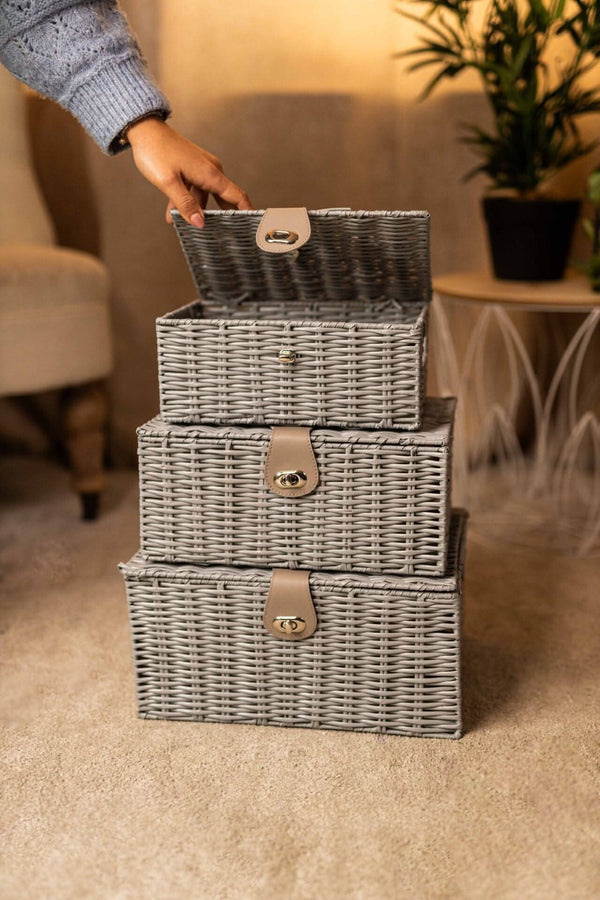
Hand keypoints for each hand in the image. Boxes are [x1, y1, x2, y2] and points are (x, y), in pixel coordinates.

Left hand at [127, 117, 252, 225]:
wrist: (144, 129)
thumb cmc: (155, 152)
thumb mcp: (168, 182)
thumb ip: (185, 204)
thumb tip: (200, 223)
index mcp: (210, 174)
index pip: (237, 196)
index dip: (246, 211)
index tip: (253, 226)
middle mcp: (210, 170)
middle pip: (224, 198)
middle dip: (222, 217)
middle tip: (222, 235)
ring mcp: (201, 168)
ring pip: (204, 196)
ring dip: (195, 210)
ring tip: (182, 225)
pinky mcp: (192, 167)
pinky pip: (194, 189)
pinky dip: (187, 200)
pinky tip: (173, 213)